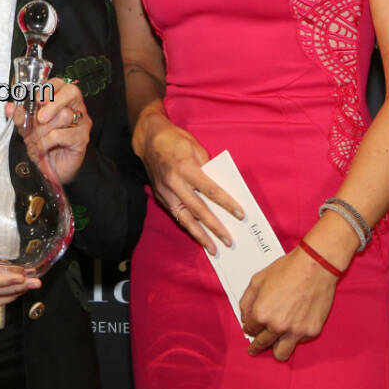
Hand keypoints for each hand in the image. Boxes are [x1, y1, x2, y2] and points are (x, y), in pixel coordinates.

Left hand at [6, 79, 89, 184]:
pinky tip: (43, 148)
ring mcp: (81, 123)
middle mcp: (75, 108)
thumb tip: (10, 107)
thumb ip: (20, 116)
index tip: (37, 99)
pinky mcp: (82, 138)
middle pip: (71, 92)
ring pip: (65, 115)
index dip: (48, 88)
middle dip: (52, 103)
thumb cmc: (42, 144)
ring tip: (36, 139)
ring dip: (44, 129)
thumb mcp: (27, 128)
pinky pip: (62, 134)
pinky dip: (47, 142)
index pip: (60, 83)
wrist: (50, 169)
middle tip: (40, 118)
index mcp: (62, 100)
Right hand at [134, 111, 239, 252]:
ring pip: (184, 218)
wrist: (148, 139)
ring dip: (199, 235)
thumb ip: (208, 168)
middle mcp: (173, 183)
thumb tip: (221, 187)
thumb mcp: (196, 147)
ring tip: (213, 248)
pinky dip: (188, 226)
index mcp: (184, 167)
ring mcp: (164, 192)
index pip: (210, 189)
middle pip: (198, 209)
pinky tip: (199, 236)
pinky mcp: (159, 197)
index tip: (240, 214)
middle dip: (215, 227)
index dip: (226, 203)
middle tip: (228, 240)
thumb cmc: (175, 140)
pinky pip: (176, 215)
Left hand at [239, 248, 338, 361]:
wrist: (314, 267)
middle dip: (257, 346)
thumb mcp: (257, 281)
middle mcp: (278, 326)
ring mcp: (296, 331)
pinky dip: (295, 337)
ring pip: (281, 354)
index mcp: (261, 314)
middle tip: (254, 350)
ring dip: (276, 349)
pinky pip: (299, 342)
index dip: (249, 328)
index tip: (251, 328)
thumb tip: (245, 317)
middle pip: (263, 345)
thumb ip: (247, 301)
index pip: (250, 330)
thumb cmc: (287, 270)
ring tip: (274, 346)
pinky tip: (294, 326)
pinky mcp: (312, 331)